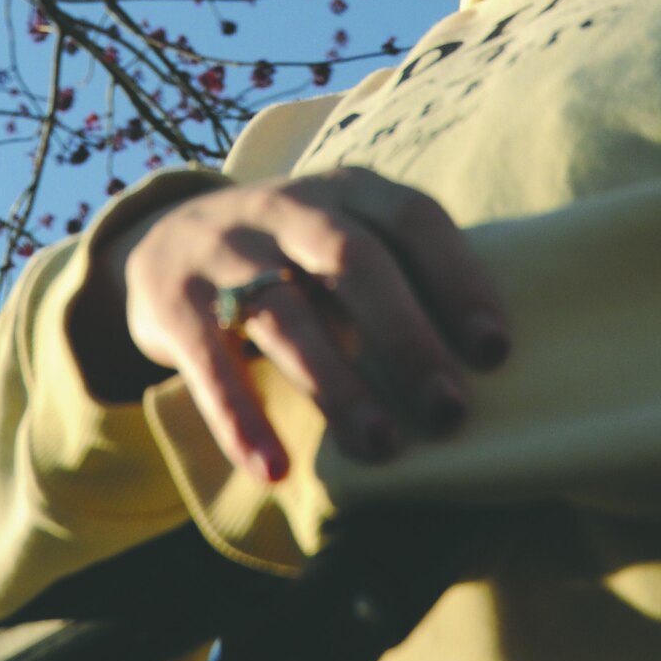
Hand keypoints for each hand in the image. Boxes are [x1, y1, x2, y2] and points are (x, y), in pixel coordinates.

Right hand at [81, 168, 509, 485]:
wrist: (164, 238)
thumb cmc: (293, 256)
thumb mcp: (344, 235)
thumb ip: (402, 275)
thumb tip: (492, 364)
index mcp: (347, 189)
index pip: (411, 217)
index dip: (457, 278)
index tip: (496, 350)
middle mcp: (287, 207)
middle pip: (353, 262)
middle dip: (407, 337)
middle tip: (448, 412)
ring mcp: (224, 251)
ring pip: (284, 313)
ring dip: (336, 383)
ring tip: (382, 449)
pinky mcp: (174, 304)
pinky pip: (209, 363)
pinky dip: (241, 419)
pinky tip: (274, 471)